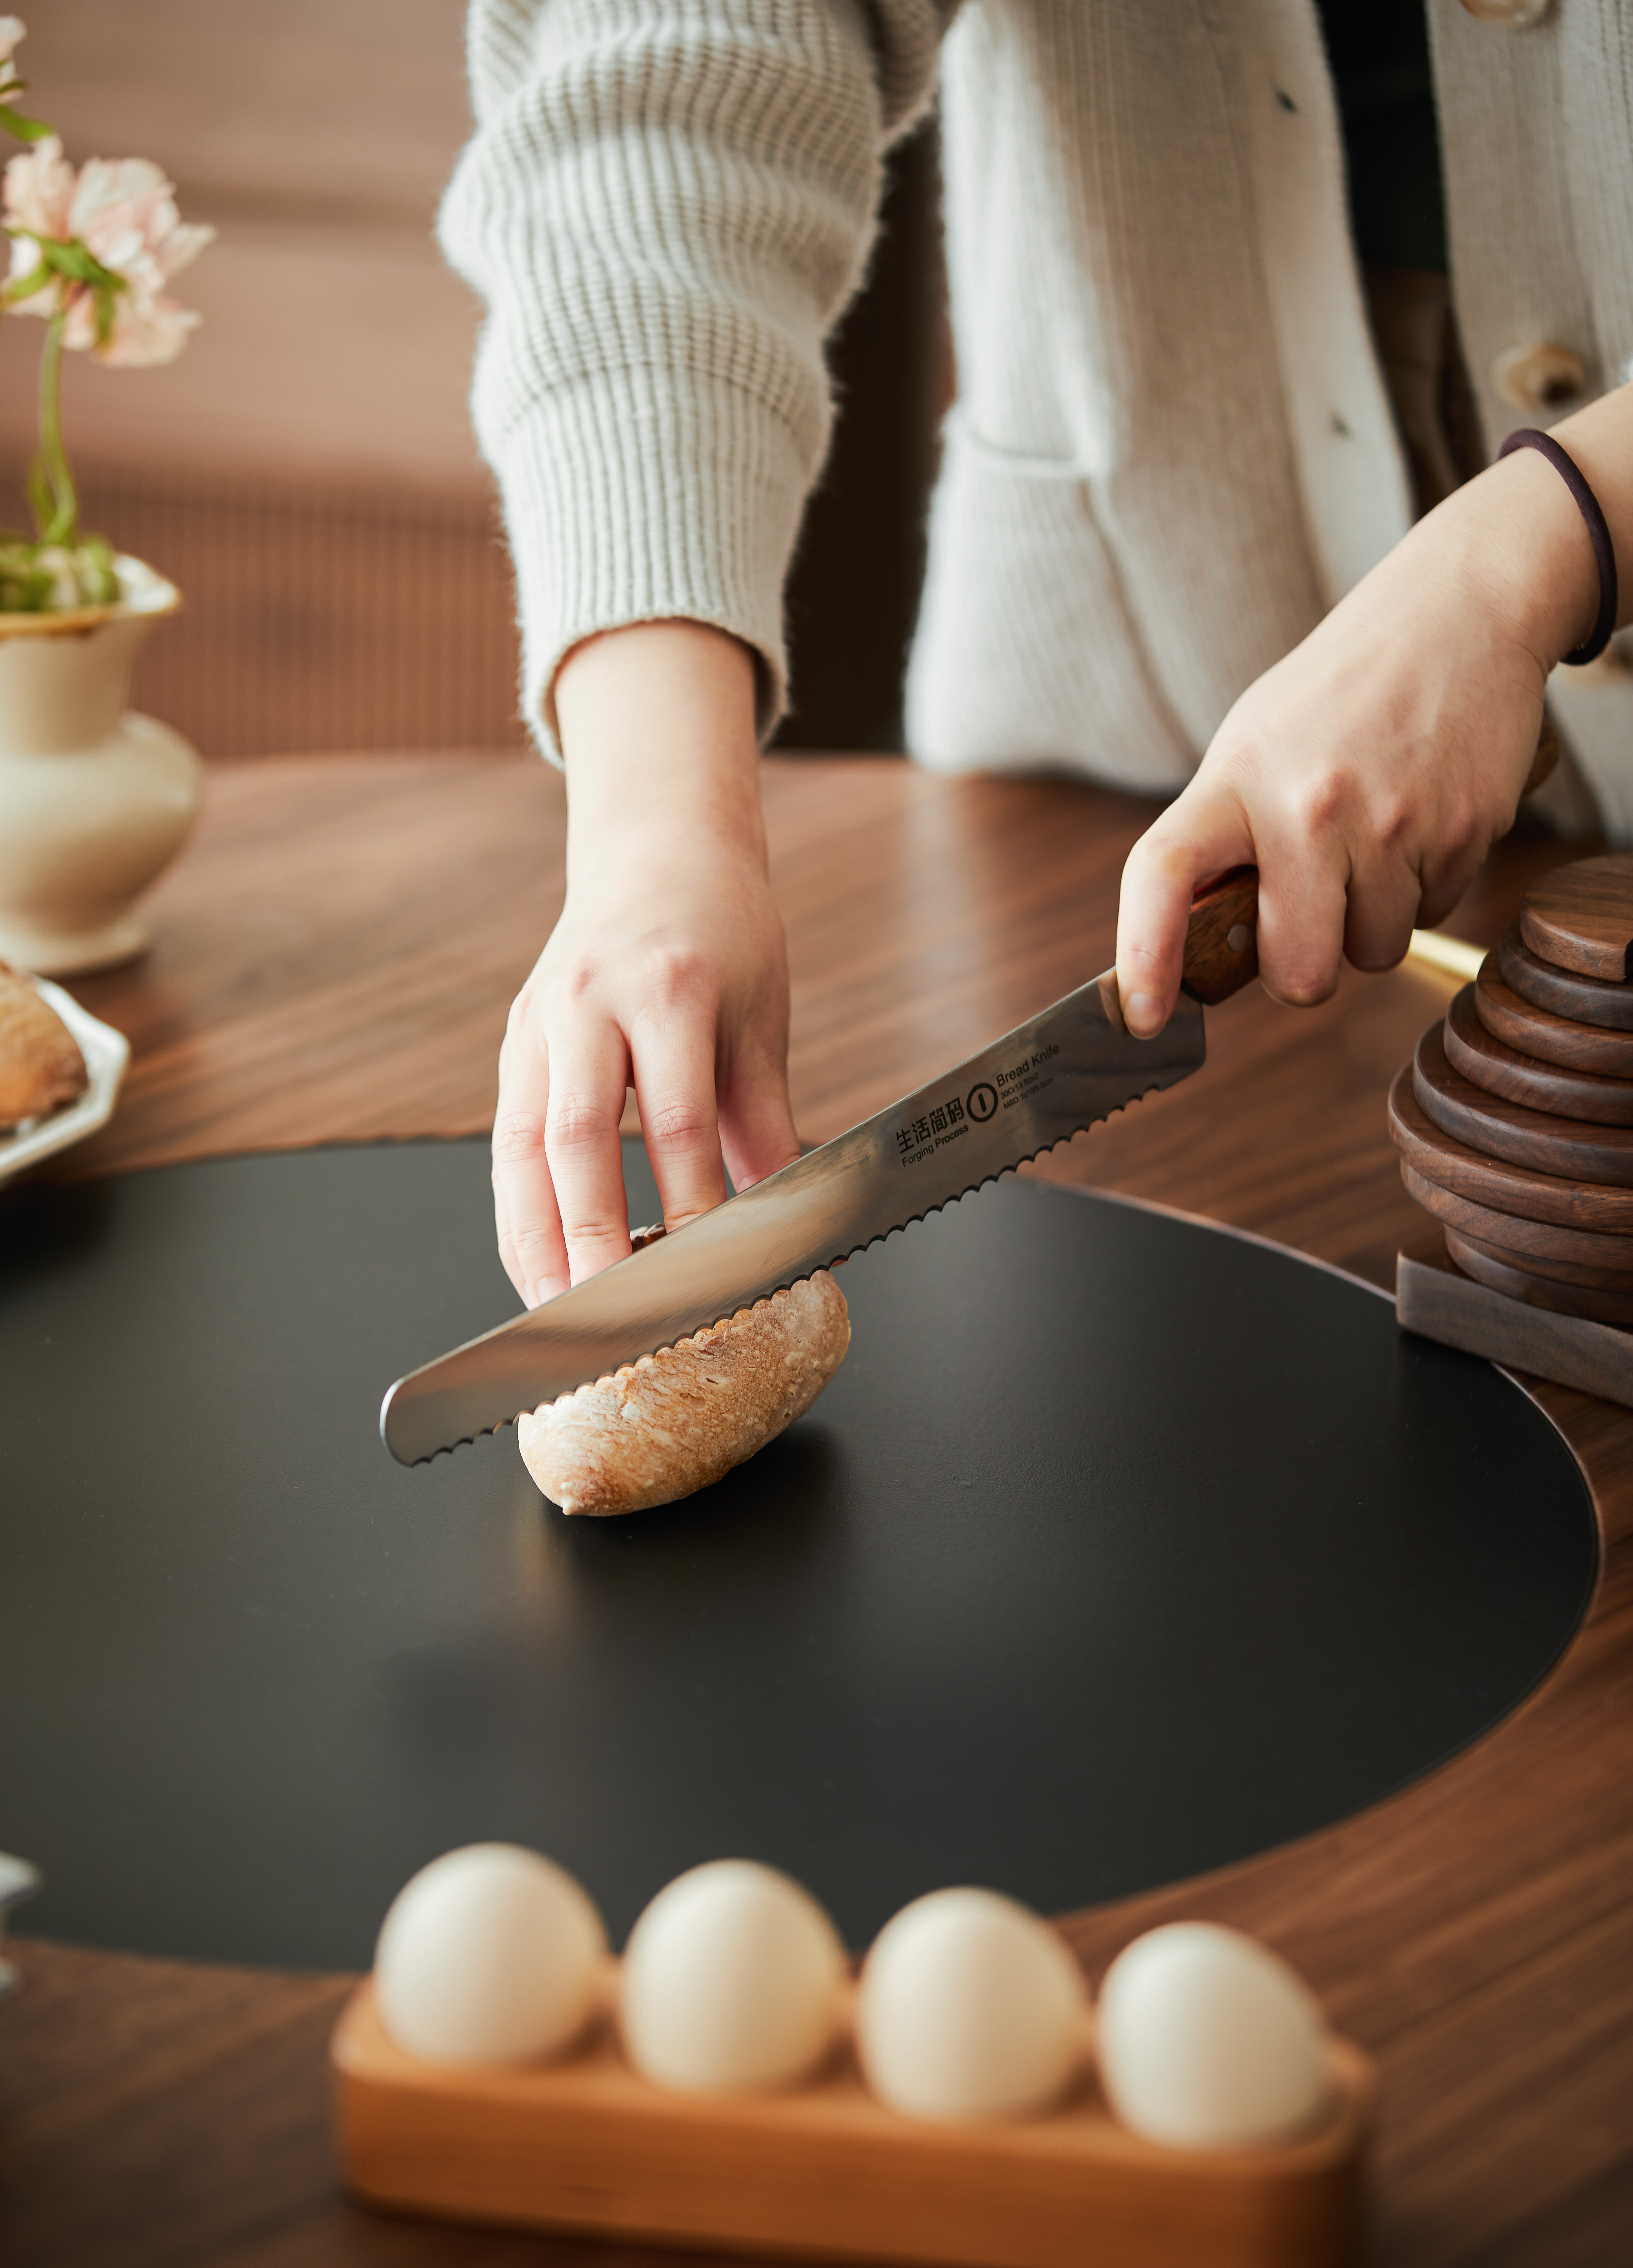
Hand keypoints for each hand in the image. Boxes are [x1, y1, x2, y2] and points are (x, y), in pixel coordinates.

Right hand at [494, 623, 799, 1306]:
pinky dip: (518, 1206)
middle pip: (579, 1138)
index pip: (677, 1121)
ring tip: (552, 1311)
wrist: (658, 849)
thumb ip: (766, 1122)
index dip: (691, 1207)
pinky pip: (508, 1137)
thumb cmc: (723, 931)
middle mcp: (590, 1003)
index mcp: (668, 989)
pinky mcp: (514, 1040)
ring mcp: (540, 1021)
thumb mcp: (761, 1016)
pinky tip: (534, 1262)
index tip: (711, 1278)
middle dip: (589, 1235)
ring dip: (534, 1236)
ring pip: (523, 1145)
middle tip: (606, 1315)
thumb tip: (789, 1221)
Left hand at [1116, 385, 1632, 1032]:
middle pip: (1298, 972)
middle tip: (1304, 918)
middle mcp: (1312, 807)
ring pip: (1371, 954)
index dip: (1144, 957)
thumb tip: (1193, 944)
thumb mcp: (1252, 744)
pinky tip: (1416, 823)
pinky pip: (1432, 915)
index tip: (1140, 1015)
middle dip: (1300, 966)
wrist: (1457, 613)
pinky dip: (1421, 889)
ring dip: (1367, 923)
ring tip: (1369, 843)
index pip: (1162, 875)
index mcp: (1238, 780)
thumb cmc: (1340, 692)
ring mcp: (1395, 826)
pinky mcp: (1465, 833)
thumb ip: (1222, 838)